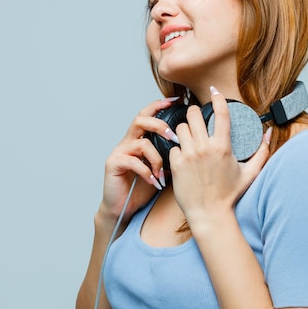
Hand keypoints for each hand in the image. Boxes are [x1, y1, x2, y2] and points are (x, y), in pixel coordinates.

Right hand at [96, 97, 179, 229]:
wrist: (123, 207)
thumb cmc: (143, 188)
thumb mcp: (162, 168)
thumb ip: (172, 155)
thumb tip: (194, 145)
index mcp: (139, 139)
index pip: (148, 114)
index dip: (159, 105)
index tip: (175, 101)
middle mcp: (128, 142)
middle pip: (140, 120)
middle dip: (159, 125)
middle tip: (174, 137)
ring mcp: (119, 152)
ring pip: (141, 143)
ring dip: (156, 158)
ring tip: (162, 173)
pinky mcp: (113, 164)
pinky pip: (133, 162)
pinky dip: (146, 172)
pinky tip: (154, 181)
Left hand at [169, 87, 270, 233]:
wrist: (209, 214)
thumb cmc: (229, 195)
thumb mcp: (250, 173)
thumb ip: (262, 151)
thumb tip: (269, 132)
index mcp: (223, 147)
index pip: (220, 113)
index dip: (217, 97)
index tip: (214, 90)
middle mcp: (204, 148)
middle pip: (193, 115)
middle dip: (194, 112)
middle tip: (196, 117)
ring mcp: (189, 155)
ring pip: (180, 127)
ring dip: (184, 129)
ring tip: (189, 135)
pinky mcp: (176, 164)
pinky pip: (173, 146)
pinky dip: (177, 148)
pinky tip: (183, 154)